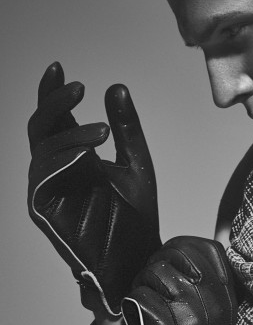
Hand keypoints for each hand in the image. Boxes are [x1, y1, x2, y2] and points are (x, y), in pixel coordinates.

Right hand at [27, 62, 160, 315]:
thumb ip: (125, 128)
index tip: (59, 67)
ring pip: (43, 148)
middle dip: (56, 102)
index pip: (56, 119)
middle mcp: (57, 169)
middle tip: (80, 87)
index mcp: (75, 157)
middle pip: (41, 126)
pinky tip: (86, 155)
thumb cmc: (136, 215)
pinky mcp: (45, 208)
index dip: (52, 93)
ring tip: (102, 132)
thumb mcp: (136, 162)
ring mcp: (48, 189)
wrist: (138, 256)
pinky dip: (62, 160)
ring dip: (70, 134)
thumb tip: (116, 86)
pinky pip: (43, 177)